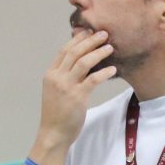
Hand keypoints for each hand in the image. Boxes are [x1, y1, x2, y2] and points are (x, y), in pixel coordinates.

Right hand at [36, 30, 115, 151]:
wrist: (53, 133)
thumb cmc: (57, 114)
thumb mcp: (56, 91)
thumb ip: (65, 77)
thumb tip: (79, 64)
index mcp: (50, 74)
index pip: (64, 51)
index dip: (77, 39)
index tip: (89, 31)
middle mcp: (57, 77)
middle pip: (75, 52)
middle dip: (90, 41)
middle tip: (104, 33)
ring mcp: (66, 86)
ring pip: (84, 62)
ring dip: (98, 52)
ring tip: (111, 47)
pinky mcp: (77, 97)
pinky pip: (93, 79)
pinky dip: (104, 72)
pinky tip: (113, 69)